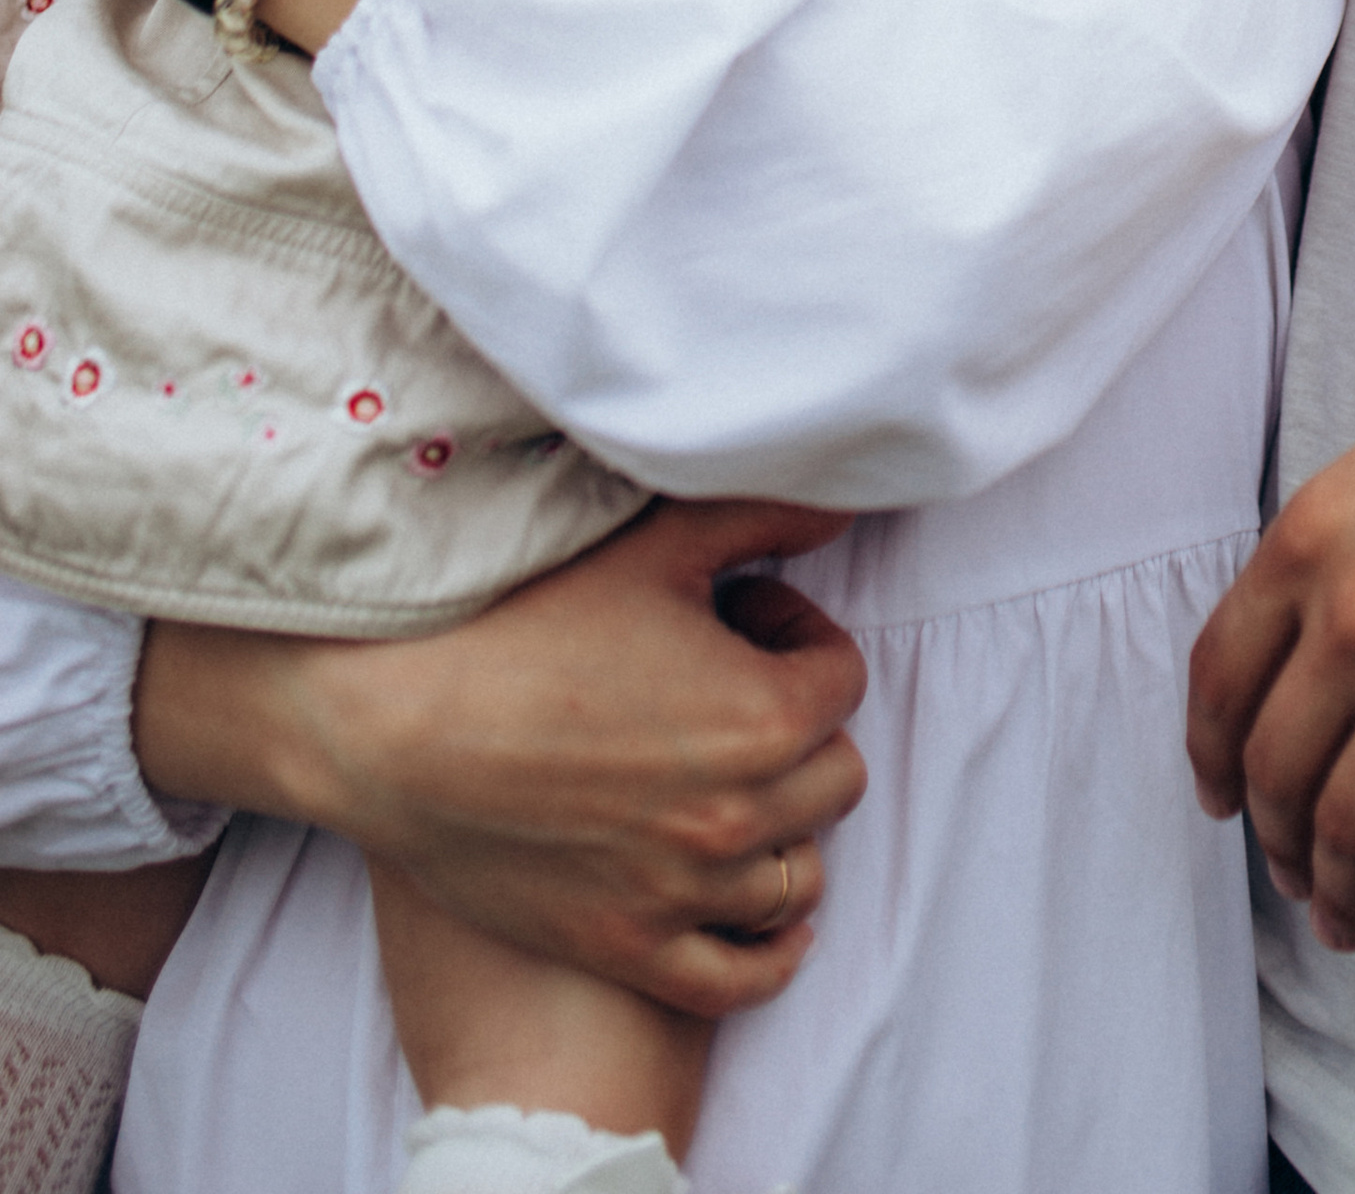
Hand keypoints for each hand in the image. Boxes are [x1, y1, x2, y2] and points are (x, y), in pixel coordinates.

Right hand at [135, 497, 869, 1015]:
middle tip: (725, 690)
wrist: (393, 727)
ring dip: (784, 824)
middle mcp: (740, 815)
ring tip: (725, 779)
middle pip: (834, 775)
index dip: (796, 633)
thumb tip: (838, 497)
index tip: (738, 616)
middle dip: (798, 725)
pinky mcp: (629, 949)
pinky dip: (769, 946)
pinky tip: (753, 901)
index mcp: (763, 716)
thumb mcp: (656, 547)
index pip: (842, 676)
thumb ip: (764, 515)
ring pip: (800, 874)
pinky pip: (744, 976)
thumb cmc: (521, 625)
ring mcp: (686, 894)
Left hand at [1188, 265, 1354, 971]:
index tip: (1222, 794)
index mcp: (1310, 538)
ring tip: (1345, 921)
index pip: (1219, 676)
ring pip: (1341, 833)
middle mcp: (1345, 619)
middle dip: (1274, 837)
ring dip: (1336, 893)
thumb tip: (1319, 628)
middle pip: (1273, 768)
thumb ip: (1345, 545)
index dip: (1211, 752)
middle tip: (1290, 871)